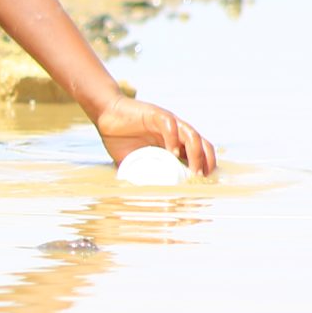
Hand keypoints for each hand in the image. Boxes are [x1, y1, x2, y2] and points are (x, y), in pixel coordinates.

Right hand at [95, 98, 217, 177]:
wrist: (105, 114)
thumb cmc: (119, 138)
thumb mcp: (132, 162)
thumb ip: (138, 176)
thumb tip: (137, 198)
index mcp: (174, 142)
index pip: (199, 152)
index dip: (205, 166)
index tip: (205, 184)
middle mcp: (175, 131)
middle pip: (201, 144)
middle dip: (206, 162)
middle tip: (201, 180)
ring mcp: (167, 122)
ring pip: (191, 135)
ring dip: (196, 153)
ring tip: (193, 170)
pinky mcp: (155, 114)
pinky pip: (170, 125)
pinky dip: (174, 139)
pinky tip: (171, 152)